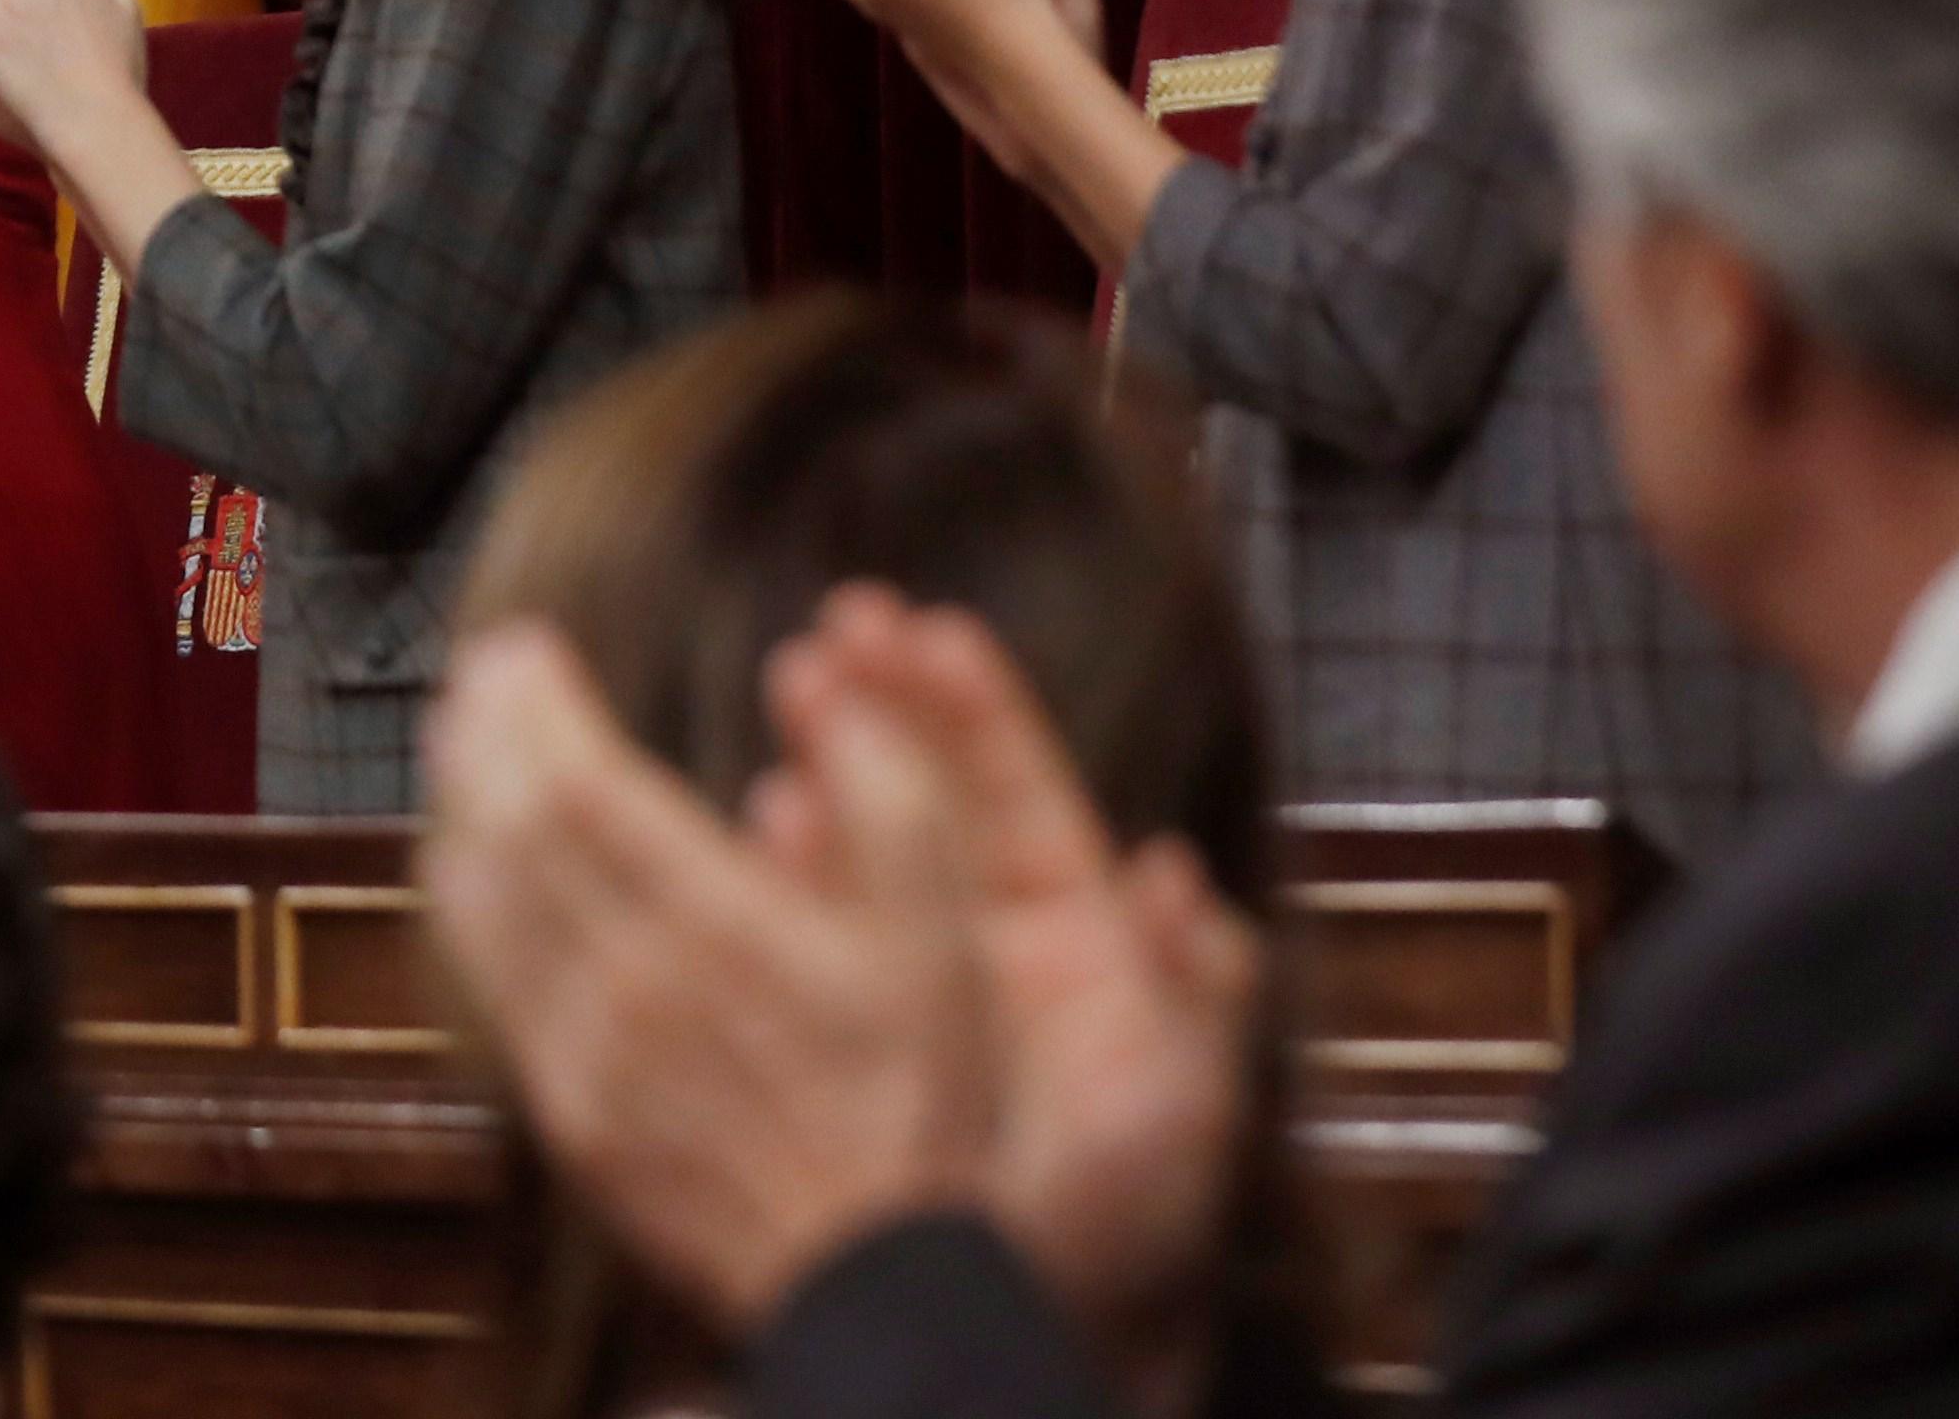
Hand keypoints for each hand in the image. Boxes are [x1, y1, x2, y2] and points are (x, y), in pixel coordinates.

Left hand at [419, 619, 996, 1336]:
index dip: (535, 703)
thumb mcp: (944, 941)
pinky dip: (461, 900)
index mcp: (716, 926)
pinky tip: (467, 861)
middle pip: (512, 824)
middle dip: (486, 731)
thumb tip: (828, 696)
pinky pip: (485, 979)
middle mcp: (628, 981)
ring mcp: (581, 1051)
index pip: (579, 782)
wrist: (866, 1275)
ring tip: (459, 738)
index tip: (524, 646)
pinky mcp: (563, 1107)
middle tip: (482, 669)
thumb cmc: (913, 1100)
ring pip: (481, 898)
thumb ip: (895, 803)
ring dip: (457, 803)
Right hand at [769, 593, 1259, 1341]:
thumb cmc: (1120, 1238)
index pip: (1015, 795)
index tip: (922, 625)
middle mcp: (983, 948)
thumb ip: (1197, 989)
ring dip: (829, 762)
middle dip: (883, 702)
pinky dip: (784, 868)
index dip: (971, 707)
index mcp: (1068, 945)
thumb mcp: (1184, 1111)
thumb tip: (1182, 874)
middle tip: (830, 627)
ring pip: (863, 846)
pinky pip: (806, 930)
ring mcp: (907, 985)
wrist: (1031, 1332)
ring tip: (789, 684)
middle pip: (927, 795)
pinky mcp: (846, 1033)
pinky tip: (760, 816)